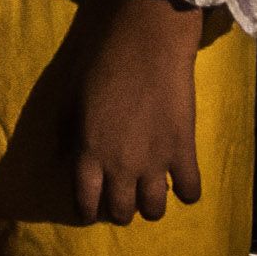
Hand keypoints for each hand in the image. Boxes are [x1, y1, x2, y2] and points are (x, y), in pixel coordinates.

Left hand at [72, 0, 205, 224]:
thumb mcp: (70, 99)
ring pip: (154, 210)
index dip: (88, 210)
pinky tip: (181, 179)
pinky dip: (187, 190)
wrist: (146, 43)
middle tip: (123, 194)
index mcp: (88, 153)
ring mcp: (154, 162)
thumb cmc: (102, 63)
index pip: (86, 203)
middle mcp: (120, 166)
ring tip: (151, 189)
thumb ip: (68, 134)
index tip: (91, 208)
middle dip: (120, 209)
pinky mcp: (184, 151)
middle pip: (121, 212)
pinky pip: (190, 191)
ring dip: (151, 205)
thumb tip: (66, 159)